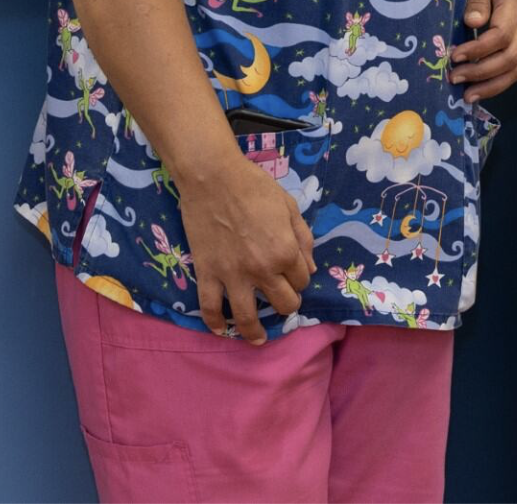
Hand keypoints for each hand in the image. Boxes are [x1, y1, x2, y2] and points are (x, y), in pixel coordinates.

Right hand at [175, 154, 315, 345]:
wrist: (213, 178)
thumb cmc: (255, 187)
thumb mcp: (289, 208)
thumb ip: (303, 239)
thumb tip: (309, 269)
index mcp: (285, 252)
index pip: (301, 281)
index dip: (300, 279)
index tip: (294, 274)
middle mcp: (262, 270)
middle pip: (282, 303)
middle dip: (286, 304)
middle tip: (281, 300)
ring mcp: (232, 275)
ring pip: (247, 317)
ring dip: (255, 332)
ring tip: (259, 339)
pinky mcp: (207, 274)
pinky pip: (210, 308)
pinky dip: (216, 323)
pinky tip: (222, 330)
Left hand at [453, 0, 516, 100]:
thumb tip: (473, 23)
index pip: (502, 34)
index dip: (478, 50)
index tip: (453, 56)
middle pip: (512, 57)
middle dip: (482, 72)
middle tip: (454, 79)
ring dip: (493, 84)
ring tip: (468, 95)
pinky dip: (500, 80)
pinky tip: (480, 87)